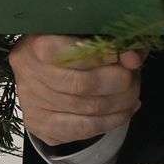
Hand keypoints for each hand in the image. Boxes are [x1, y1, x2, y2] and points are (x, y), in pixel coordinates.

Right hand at [9, 34, 144, 146]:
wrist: (39, 68)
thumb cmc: (66, 43)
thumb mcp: (84, 33)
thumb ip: (111, 40)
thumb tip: (134, 57)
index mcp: (37, 43)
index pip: (74, 54)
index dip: (106, 57)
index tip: (127, 56)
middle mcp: (29, 73)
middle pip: (82, 85)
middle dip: (117, 83)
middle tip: (133, 78)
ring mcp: (32, 102)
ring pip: (86, 110)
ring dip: (119, 104)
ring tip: (133, 95)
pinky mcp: (40, 124)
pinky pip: (82, 129)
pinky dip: (110, 122)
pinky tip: (124, 111)